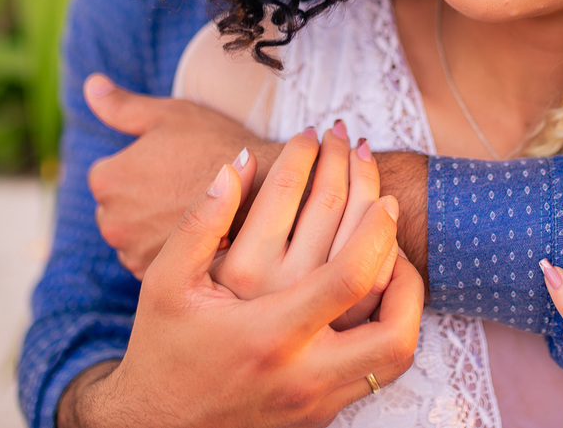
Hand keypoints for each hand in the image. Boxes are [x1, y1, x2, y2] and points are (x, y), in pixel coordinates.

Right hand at [61, 157, 423, 427]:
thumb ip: (203, 220)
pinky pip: (378, 370)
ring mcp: (318, 400)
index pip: (348, 276)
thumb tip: (241, 161)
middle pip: (394, 325)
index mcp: (267, 333)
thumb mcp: (167, 281)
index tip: (379, 193)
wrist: (155, 427)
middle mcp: (302, 372)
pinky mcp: (323, 414)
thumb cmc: (161, 347)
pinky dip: (388, 327)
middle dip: (407, 265)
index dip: (374, 227)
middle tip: (390, 215)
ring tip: (391, 254)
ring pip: (397, 354)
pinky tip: (373, 293)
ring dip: (406, 300)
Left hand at [84, 74, 278, 277]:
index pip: (111, 174)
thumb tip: (91, 84)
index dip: (144, 168)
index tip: (174, 165)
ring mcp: (133, 252)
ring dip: (154, 228)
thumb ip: (122, 106)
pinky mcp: (158, 274)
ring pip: (136, 236)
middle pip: (120, 208)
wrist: (262, 189)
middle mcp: (110, 221)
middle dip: (143, 201)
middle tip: (184, 187)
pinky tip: (197, 233)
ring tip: (191, 209)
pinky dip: (169, 248)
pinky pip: (154, 259)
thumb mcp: (168, 115)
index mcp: (106, 179)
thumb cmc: (216, 146)